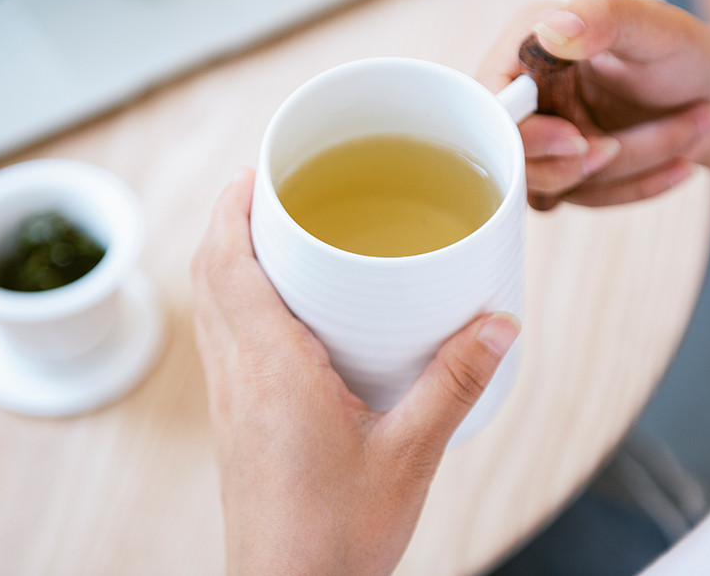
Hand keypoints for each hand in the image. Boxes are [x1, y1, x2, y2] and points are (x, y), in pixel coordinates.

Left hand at [191, 168, 519, 575]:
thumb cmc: (338, 539)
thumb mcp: (411, 455)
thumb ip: (454, 383)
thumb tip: (499, 322)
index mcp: (271, 368)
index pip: (229, 265)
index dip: (233, 209)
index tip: (255, 171)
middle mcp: (236, 375)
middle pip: (210, 274)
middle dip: (230, 221)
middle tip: (267, 188)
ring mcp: (228, 400)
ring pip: (211, 305)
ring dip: (229, 257)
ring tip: (274, 233)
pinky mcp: (234, 421)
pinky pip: (222, 337)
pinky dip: (236, 298)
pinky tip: (281, 309)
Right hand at [477, 0, 709, 208]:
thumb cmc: (681, 49)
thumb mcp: (651, 25)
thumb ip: (603, 15)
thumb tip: (553, 31)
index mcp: (527, 44)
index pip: (490, 102)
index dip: (522, 133)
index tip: (578, 140)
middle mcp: (525, 89)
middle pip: (512, 153)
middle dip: (576, 164)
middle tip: (619, 146)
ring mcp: (544, 134)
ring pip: (559, 182)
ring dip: (631, 167)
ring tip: (690, 127)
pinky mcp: (566, 169)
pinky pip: (587, 198)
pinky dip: (638, 186)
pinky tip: (682, 164)